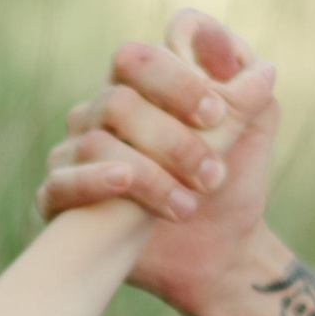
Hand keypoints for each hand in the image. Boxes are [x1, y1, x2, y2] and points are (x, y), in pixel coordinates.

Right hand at [37, 9, 279, 312]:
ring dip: (150, 175)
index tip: (217, 115)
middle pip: (119, 102)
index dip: (176, 81)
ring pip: (97, 144)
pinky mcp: (59, 198)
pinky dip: (94, 182)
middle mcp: (100, 114)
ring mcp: (75, 154)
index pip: (140, 59)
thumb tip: (255, 65)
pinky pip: (62, 184)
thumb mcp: (249, 134)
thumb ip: (247, 93)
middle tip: (211, 174)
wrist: (214, 255)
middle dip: (171, 138)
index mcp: (141, 88)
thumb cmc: (228, 187)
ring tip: (188, 207)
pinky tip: (123, 184)